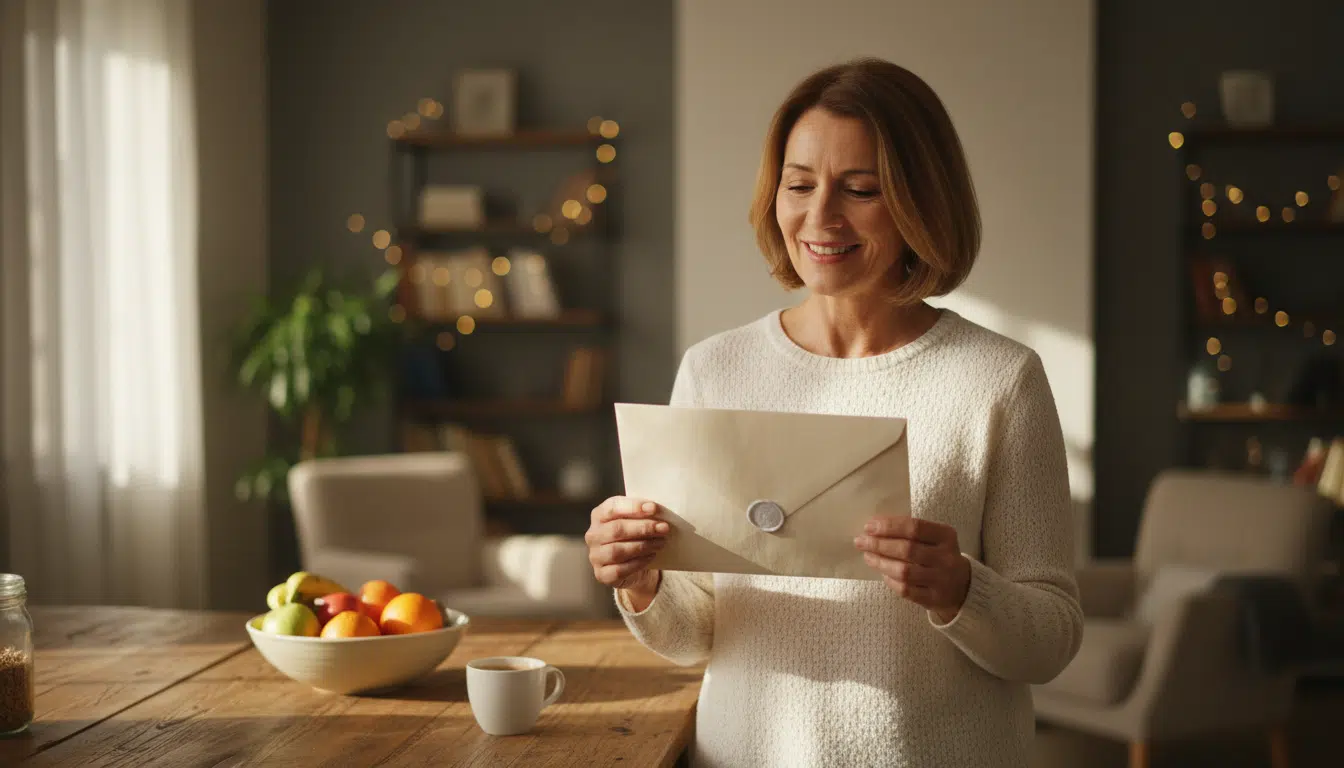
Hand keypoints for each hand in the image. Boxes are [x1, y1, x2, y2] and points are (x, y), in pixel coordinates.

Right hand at [585, 496, 668, 592]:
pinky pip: (619, 569)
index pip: (612, 507)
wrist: (634, 567)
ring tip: (660, 543)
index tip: (653, 508)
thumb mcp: (638, 520)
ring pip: (617, 550)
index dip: (633, 507)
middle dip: (643, 528)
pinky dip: (638, 562)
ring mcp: (595, 556)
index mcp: (599, 515)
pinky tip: (651, 556)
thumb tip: (656, 510)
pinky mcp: (602, 574)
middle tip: (663, 528)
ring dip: (643, 546)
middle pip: (616, 529)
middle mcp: (593, 535)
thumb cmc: (635, 537)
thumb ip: (643, 513)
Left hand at [854, 516, 971, 622]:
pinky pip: (906, 590)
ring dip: (881, 562)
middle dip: (879, 544)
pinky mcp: (934, 599)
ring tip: (867, 556)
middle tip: (860, 541)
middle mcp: (946, 558)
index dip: (889, 526)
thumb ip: (909, 531)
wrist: (963, 586)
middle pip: (907, 549)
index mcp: (946, 536)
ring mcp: (941, 580)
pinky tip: (882, 573)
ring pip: (904, 571)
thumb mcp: (934, 538)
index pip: (914, 527)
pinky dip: (890, 580)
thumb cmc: (939, 555)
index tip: (869, 526)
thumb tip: (874, 525)